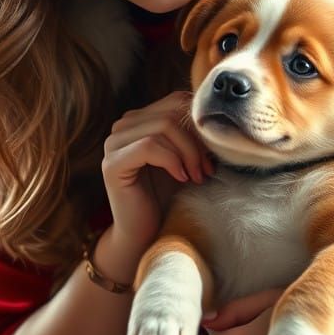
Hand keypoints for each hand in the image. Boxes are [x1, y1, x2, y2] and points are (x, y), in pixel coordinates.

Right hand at [101, 91, 214, 253]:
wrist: (144, 233)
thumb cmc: (166, 195)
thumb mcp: (184, 157)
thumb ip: (193, 133)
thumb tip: (221, 115)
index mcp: (139, 119)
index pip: (176, 101)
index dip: (201, 123)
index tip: (214, 154)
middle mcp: (122, 126)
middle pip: (171, 112)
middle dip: (197, 140)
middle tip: (208, 169)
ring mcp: (113, 143)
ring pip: (163, 127)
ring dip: (188, 152)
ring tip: (198, 176)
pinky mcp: (111, 164)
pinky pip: (149, 146)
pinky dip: (172, 161)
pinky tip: (182, 178)